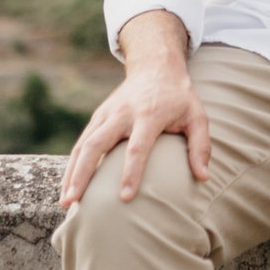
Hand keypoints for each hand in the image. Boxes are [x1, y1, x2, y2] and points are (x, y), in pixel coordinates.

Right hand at [59, 57, 208, 208]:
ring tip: (66, 202)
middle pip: (97, 144)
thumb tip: (203, 178)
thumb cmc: (179, 98)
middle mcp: (122, 113)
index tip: (124, 198)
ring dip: (72, 172)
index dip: (131, 172)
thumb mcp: (197, 116)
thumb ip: (200, 146)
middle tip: (74, 202)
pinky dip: (72, 164)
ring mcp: (107, 114)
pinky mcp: (98, 116)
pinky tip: (68, 186)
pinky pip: (81, 142)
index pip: (137, 147)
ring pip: (83, 144)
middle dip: (84, 174)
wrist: (156, 67)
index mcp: (148, 114)